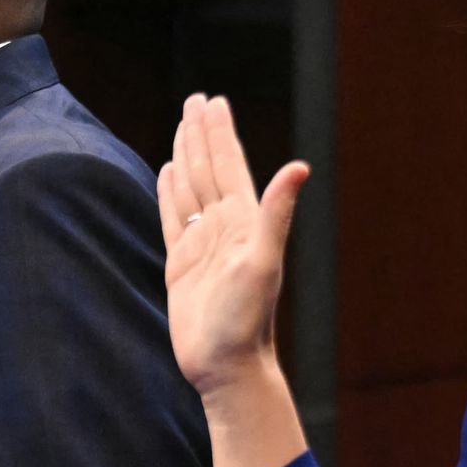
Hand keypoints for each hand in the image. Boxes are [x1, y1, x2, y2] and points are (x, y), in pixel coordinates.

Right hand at [158, 94, 308, 397]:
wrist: (226, 366)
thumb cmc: (247, 322)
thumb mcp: (263, 263)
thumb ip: (277, 213)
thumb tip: (299, 167)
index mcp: (243, 221)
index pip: (228, 165)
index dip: (219, 133)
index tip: (212, 102)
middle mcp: (224, 227)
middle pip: (208, 168)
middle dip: (201, 134)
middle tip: (195, 99)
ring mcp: (202, 244)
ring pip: (190, 188)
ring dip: (185, 155)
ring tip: (181, 127)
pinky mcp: (182, 264)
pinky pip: (172, 217)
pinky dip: (169, 193)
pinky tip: (167, 173)